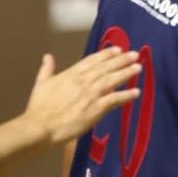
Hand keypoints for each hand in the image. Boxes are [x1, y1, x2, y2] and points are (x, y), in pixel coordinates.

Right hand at [21, 47, 141, 144]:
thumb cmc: (38, 108)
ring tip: (138, 67)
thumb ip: (47, 69)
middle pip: (105, 68)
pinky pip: (114, 100)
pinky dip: (126, 95)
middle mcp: (82, 82)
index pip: (91, 61)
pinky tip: (136, 92)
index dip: (106, 55)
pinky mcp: (95, 109)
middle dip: (121, 60)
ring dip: (126, 73)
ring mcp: (90, 95)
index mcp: (70, 75)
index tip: (117, 49)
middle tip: (134, 54)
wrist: (40, 127)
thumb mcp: (41, 84)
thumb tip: (48, 56)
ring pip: (111, 80)